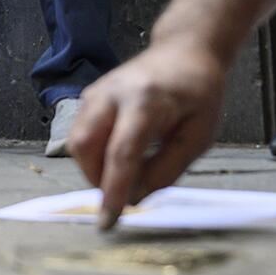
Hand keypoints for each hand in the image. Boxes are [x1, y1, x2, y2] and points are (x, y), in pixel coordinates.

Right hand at [67, 35, 228, 230]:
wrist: (184, 53)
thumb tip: (136, 198)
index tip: (107, 221)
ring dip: (94, 168)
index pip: (121, 153)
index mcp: (147, 101)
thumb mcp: (198, 137)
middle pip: (85, 145)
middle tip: (123, 193)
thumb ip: (167, 170)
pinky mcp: (90, 96)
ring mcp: (97, 92)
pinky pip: (80, 133)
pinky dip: (94, 154)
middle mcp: (113, 93)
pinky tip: (118, 155)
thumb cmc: (198, 95)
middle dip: (97, 179)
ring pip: (76, 141)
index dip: (112, 191)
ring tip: (125, 172)